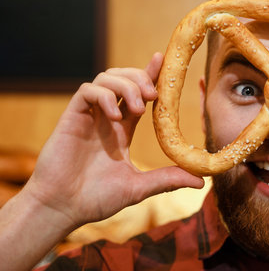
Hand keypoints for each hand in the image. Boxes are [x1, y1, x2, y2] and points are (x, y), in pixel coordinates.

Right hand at [25, 53, 203, 228]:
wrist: (63, 209)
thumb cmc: (97, 199)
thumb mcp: (139, 187)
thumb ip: (168, 179)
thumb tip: (202, 181)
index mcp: (122, 129)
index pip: (139, 94)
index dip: (151, 75)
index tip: (164, 62)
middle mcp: (107, 118)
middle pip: (124, 78)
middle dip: (141, 77)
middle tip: (153, 95)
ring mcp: (89, 116)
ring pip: (106, 78)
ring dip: (126, 85)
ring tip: (138, 107)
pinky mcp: (72, 118)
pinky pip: (87, 91)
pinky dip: (104, 96)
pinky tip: (115, 115)